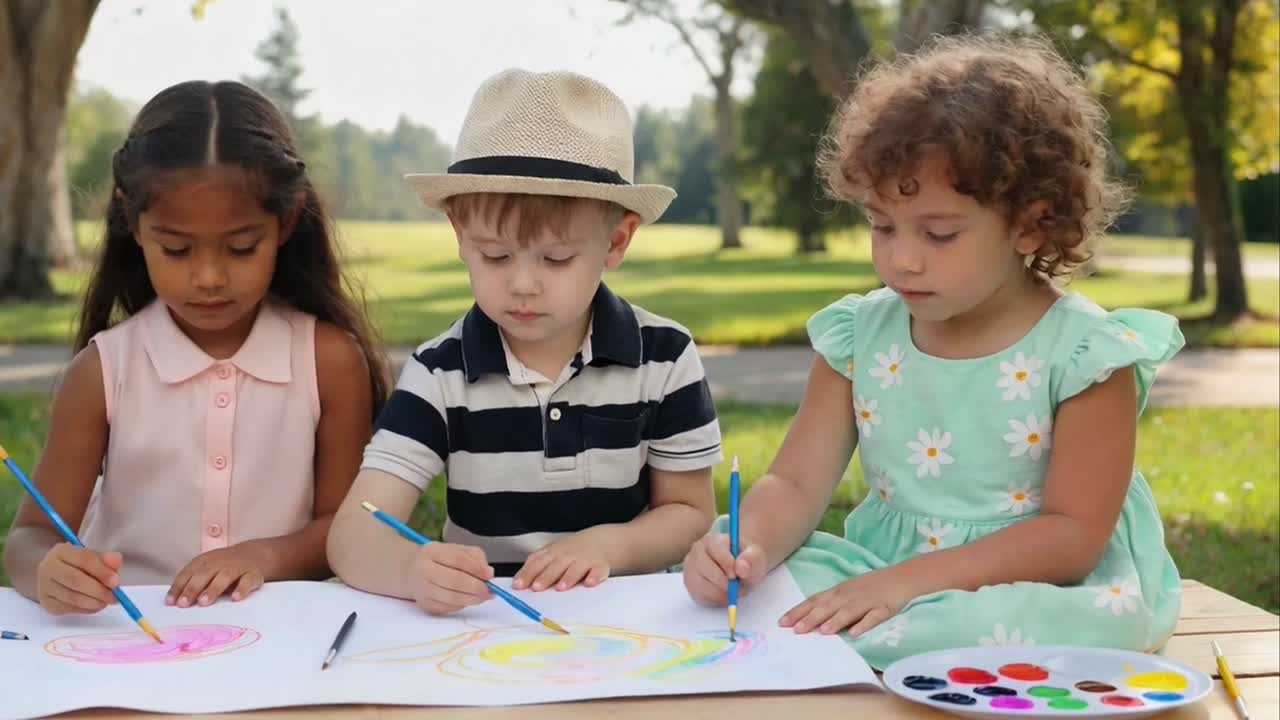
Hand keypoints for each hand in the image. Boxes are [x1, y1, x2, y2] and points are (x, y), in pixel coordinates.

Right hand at [36, 543, 121, 614]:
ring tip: (107, 601)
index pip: (83, 559)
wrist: (57, 576)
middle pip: (76, 580)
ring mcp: (45, 586)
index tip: (116, 581)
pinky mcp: (46, 603)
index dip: (101, 571)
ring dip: (94, 602)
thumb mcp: (94, 557)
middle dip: (99, 590)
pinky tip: (96, 605)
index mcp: (61, 551)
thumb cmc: (80, 565)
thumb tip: (117, 560)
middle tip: (114, 596)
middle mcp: (48, 567)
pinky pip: (69, 608)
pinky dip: (86, 609)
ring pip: (72, 597)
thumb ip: (107, 559)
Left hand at [167, 544, 267, 606]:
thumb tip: (175, 602)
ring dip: (213, 589)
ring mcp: (237, 567)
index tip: (170, 602)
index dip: (178, 587)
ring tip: (203, 602)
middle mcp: (220, 562)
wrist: (255, 554)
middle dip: (192, 588)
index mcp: (205, 561)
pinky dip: (242, 589)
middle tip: (184, 603)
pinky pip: (247, 581)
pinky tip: (235, 598)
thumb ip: (193, 582)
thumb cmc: (224, 566)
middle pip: (204, 574)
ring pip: (224, 577)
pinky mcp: (253, 574)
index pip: (188, 573)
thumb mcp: (207, 569)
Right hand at [406, 543, 493, 614]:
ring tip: (484, 596)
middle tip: (490, 590)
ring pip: (452, 598)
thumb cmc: (440, 560)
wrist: (413, 572)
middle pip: (455, 581)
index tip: (489, 575)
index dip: (477, 568)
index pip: (458, 559)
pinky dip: (462, 605)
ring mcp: (422, 589)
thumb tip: (488, 573)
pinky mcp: (425, 604)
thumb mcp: (457, 550)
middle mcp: (424, 569)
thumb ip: (475, 558)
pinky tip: (467, 599)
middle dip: (477, 588)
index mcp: (432, 551)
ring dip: (473, 599)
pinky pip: (449, 608)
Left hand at [512, 529, 610, 591]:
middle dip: (545, 576)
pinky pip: (597, 571)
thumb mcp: (553, 552)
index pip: (538, 562)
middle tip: (536, 587)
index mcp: (554, 552)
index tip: (519, 585)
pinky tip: (589, 583)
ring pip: (575, 568)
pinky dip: (594, 577)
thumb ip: (537, 565)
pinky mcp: (600, 566)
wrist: (602, 541)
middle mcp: (568, 555)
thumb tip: (518, 583)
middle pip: (555, 565)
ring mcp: (585, 560)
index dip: (528, 573)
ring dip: (568, 577)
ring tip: (561, 588)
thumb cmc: (572, 551)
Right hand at [682, 531, 766, 606]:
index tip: (737, 575)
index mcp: (713, 540)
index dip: (726, 563)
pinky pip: (698, 595)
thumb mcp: (756, 557)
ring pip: (699, 584)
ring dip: (718, 592)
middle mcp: (697, 551)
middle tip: (735, 587)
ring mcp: (691, 568)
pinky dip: (713, 599)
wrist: (740, 570)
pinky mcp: (690, 584)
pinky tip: (722, 593)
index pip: (714, 548)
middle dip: (722, 581)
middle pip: (703, 567)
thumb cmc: (746, 561)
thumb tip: (741, 568)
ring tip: (731, 590)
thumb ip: (751, 560)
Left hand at [779, 568, 913, 636]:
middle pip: (827, 607)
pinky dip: (864, 625)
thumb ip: (831, 604)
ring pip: (848, 612)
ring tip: (822, 632)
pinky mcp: (883, 608)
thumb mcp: (848, 591)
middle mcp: (849, 595)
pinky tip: (856, 634)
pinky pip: (873, 617)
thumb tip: (811, 620)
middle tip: (796, 630)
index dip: (798, 611)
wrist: (900, 577)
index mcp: (839, 592)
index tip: (782, 622)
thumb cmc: (870, 586)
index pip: (814, 601)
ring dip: (835, 621)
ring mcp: (866, 601)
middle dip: (811, 618)